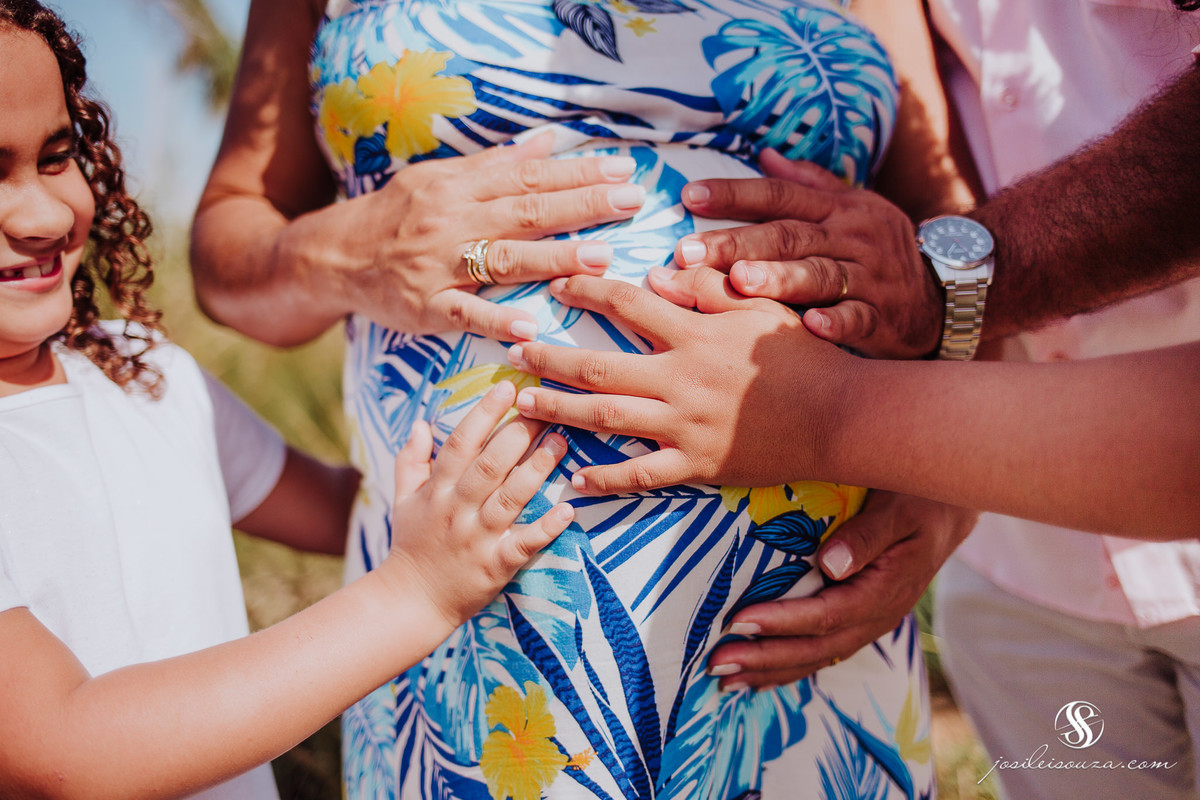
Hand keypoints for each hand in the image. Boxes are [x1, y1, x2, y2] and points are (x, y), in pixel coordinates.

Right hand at [332, 133, 645, 341]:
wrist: (333, 255)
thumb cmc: (397, 215)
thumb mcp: (441, 178)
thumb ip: (497, 165)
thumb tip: (549, 143)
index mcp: (460, 187)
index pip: (529, 176)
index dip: (578, 172)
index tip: (624, 169)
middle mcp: (452, 221)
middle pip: (526, 211)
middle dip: (583, 205)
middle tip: (633, 202)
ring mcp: (439, 265)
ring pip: (503, 259)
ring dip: (553, 258)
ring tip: (601, 257)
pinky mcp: (425, 307)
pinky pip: (465, 314)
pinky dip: (497, 321)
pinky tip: (532, 328)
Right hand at [386, 381, 573, 625]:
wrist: (411, 601)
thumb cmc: (412, 544)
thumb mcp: (403, 498)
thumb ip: (411, 459)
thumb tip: (420, 421)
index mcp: (437, 489)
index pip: (461, 443)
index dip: (484, 413)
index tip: (507, 388)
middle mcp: (457, 510)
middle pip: (490, 465)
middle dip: (519, 433)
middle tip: (546, 408)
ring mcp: (477, 538)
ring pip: (511, 497)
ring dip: (537, 468)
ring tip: (561, 441)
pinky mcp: (496, 565)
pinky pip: (525, 543)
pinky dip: (546, 527)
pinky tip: (568, 510)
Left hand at [508, 269, 858, 492]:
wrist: (842, 416)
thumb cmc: (807, 357)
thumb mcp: (761, 307)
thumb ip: (710, 286)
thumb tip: (661, 270)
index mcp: (695, 334)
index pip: (628, 303)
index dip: (588, 291)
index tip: (557, 285)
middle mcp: (680, 379)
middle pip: (600, 364)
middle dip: (551, 357)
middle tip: (514, 352)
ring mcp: (684, 426)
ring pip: (607, 417)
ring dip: (560, 410)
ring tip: (524, 406)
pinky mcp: (696, 465)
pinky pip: (642, 475)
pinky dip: (607, 479)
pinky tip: (576, 478)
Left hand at [672, 149, 941, 357]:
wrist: (942, 295)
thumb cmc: (879, 250)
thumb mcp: (853, 207)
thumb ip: (809, 183)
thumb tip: (765, 153)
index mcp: (837, 209)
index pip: (780, 194)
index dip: (735, 194)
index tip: (689, 196)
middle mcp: (852, 237)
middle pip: (789, 236)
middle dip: (737, 243)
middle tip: (689, 251)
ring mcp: (869, 277)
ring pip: (820, 275)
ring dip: (779, 278)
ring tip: (739, 282)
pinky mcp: (883, 316)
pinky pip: (859, 318)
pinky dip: (836, 322)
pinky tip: (810, 326)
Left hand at [706, 492, 977, 687]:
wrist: (948, 507)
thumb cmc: (917, 497)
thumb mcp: (898, 507)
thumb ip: (866, 535)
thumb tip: (830, 564)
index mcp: (886, 589)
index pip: (827, 614)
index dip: (782, 621)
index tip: (739, 621)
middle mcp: (877, 615)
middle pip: (817, 647)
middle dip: (766, 658)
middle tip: (718, 662)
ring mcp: (869, 622)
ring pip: (817, 656)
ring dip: (771, 670)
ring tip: (724, 679)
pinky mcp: (859, 619)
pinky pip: (822, 650)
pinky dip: (788, 665)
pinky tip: (756, 674)